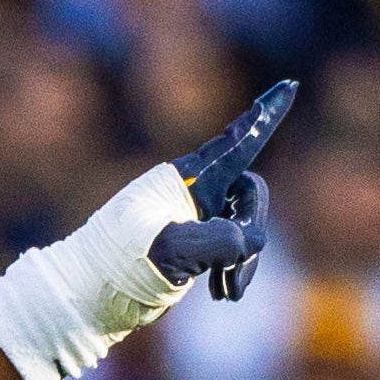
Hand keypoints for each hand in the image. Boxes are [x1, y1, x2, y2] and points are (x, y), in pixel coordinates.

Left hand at [0, 77, 294, 379]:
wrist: (90, 295)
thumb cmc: (122, 265)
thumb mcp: (173, 251)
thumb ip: (220, 241)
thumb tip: (248, 242)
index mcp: (187, 179)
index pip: (236, 142)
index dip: (266, 115)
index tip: (290, 85)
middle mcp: (194, 191)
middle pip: (251, 195)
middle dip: (252, 234)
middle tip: (236, 274)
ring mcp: (195, 217)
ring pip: (245, 227)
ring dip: (244, 261)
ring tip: (227, 294)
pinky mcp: (194, 244)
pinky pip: (234, 249)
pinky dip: (234, 270)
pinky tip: (221, 294)